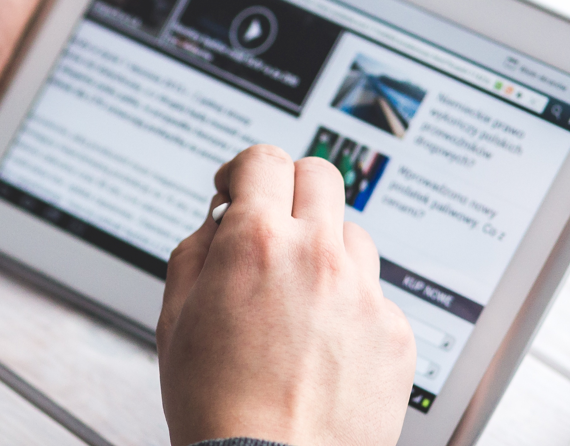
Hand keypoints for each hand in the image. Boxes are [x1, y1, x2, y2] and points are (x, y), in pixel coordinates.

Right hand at [157, 145, 416, 445]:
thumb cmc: (218, 409)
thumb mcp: (174, 319)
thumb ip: (196, 251)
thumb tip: (219, 220)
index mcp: (258, 244)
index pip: (264, 160)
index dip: (244, 169)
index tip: (239, 188)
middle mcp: (319, 257)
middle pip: (320, 176)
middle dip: (291, 190)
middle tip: (274, 222)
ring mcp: (365, 294)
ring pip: (352, 237)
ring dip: (324, 251)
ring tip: (297, 303)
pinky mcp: (396, 333)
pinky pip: (375, 297)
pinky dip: (350, 310)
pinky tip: (324, 348)